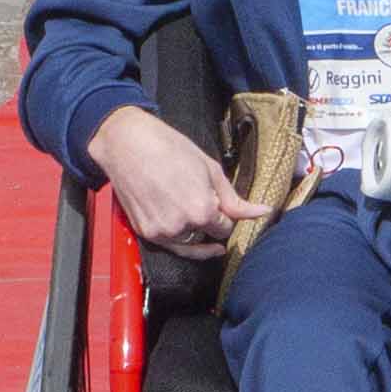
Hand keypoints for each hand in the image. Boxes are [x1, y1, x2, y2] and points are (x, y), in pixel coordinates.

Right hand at [88, 104, 260, 258]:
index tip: (220, 203)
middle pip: (208, 236)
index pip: (225, 228)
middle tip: (201, 199)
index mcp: (202, 211)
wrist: (128, 146)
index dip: (226, 216)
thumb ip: (235, 200)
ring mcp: (160, 232)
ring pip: (188, 243)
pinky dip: (177, 237)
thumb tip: (262, 212)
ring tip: (186, 204)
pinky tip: (179, 220)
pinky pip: (168, 245)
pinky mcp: (143, 232)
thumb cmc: (171, 151)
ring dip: (193, 231)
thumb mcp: (211, 171)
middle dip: (211, 223)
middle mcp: (181, 227)